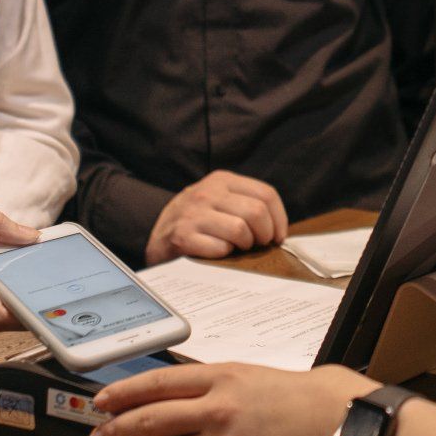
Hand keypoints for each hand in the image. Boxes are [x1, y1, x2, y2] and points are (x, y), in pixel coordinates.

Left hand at [88, 362, 376, 435]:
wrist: (339, 423)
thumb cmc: (304, 396)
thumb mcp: (253, 373)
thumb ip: (216, 383)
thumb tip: (179, 395)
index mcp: (222, 377)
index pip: (157, 383)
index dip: (123, 394)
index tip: (101, 401)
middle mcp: (218, 410)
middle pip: (151, 421)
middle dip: (116, 432)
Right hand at [144, 171, 288, 264]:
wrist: (156, 235)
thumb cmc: (197, 220)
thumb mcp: (219, 200)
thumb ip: (245, 204)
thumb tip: (279, 228)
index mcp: (221, 180)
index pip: (266, 194)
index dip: (279, 219)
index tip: (278, 236)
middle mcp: (207, 192)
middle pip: (257, 212)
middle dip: (264, 235)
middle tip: (258, 245)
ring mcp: (193, 214)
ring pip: (240, 230)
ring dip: (245, 245)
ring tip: (237, 248)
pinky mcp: (182, 236)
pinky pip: (220, 248)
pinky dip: (224, 255)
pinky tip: (217, 253)